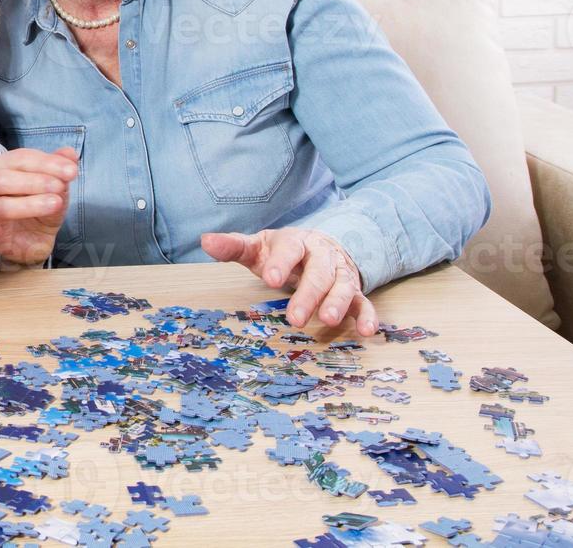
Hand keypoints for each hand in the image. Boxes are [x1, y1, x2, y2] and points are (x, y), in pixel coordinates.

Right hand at [0, 147, 78, 264]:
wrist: (36, 238)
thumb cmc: (40, 206)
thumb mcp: (56, 188)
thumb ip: (60, 169)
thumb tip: (70, 153)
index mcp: (4, 168)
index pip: (21, 159)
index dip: (47, 162)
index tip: (72, 171)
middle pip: (2, 179)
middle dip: (35, 181)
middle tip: (60, 187)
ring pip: (0, 206)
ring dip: (29, 204)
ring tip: (55, 204)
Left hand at [200, 228, 377, 335]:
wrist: (321, 246)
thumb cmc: (282, 252)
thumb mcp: (258, 247)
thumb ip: (234, 246)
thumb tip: (205, 240)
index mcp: (295, 242)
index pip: (289, 249)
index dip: (280, 263)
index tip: (270, 279)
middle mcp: (321, 256)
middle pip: (317, 272)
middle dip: (307, 294)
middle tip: (294, 317)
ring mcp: (340, 273)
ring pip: (342, 286)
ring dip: (337, 302)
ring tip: (328, 320)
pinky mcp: (354, 291)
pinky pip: (364, 302)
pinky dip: (367, 315)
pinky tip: (366, 330)